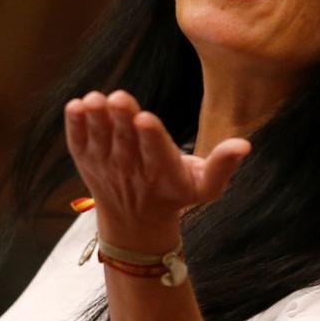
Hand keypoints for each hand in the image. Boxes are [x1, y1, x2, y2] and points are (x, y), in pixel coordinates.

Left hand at [64, 91, 248, 248]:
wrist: (134, 222)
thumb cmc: (175, 196)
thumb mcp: (205, 188)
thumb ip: (222, 166)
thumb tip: (245, 144)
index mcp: (162, 172)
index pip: (156, 152)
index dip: (151, 136)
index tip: (146, 118)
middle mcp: (131, 169)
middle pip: (125, 141)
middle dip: (122, 119)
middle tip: (119, 98)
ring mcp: (105, 165)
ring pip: (99, 140)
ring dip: (96, 120)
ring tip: (94, 100)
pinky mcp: (86, 160)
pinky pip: (78, 142)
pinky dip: (74, 126)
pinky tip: (74, 106)